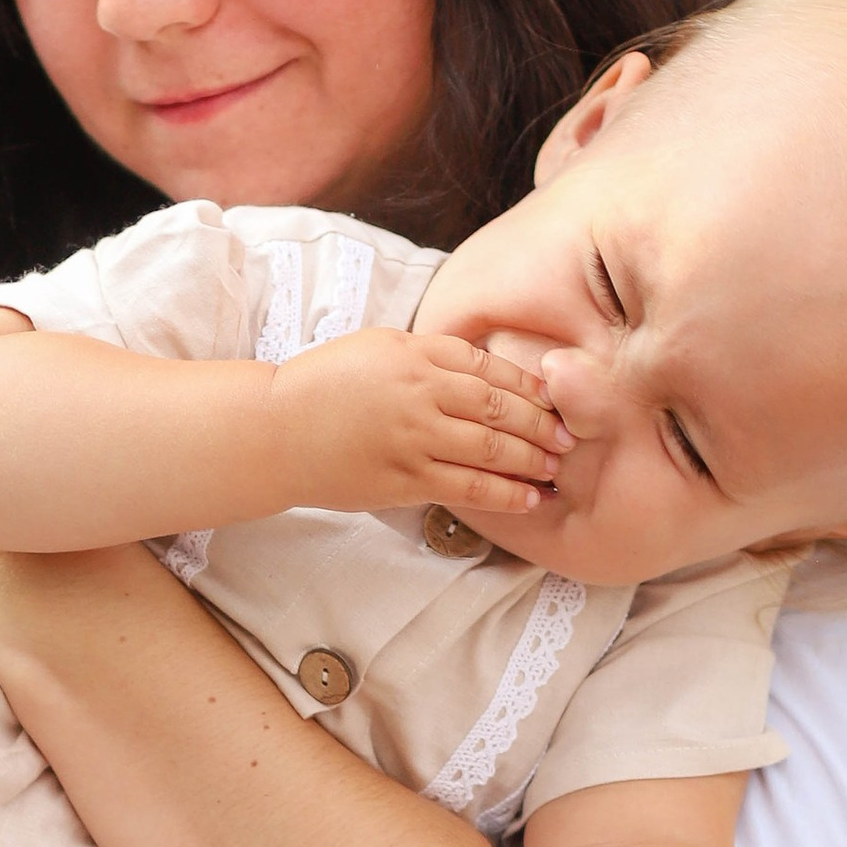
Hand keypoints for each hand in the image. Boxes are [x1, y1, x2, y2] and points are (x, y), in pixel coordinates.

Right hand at [275, 328, 566, 523]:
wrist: (275, 430)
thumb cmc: (325, 384)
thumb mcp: (380, 347)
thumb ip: (431, 354)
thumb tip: (483, 366)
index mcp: (417, 354)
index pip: (492, 369)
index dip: (532, 387)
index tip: (556, 398)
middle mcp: (421, 393)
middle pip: (501, 409)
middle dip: (543, 425)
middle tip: (570, 436)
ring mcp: (414, 439)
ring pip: (492, 451)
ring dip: (532, 461)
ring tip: (556, 468)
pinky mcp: (404, 480)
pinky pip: (467, 488)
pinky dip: (505, 495)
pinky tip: (529, 499)